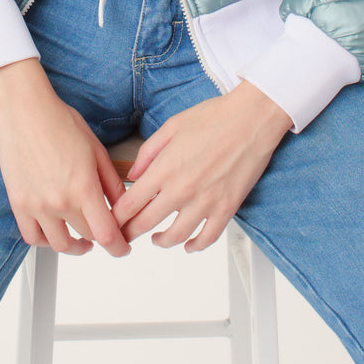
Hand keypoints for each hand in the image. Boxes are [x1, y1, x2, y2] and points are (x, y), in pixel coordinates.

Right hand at [0, 59, 130, 257]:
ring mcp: (37, 205)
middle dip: (101, 239)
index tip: (122, 247)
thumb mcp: (96, 150)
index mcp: (83, 187)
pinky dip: (46, 242)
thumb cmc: (59, 122)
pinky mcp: (19, 204)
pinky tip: (55, 232)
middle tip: (105, 233)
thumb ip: (111, 183)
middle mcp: (60, 201)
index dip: (119, 246)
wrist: (24, 112)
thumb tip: (123, 206)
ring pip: (59, 245)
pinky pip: (32, 237)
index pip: (106, 234)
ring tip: (81, 240)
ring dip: (74, 246)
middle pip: (87, 237)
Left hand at [111, 81, 292, 252]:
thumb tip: (133, 174)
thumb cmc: (215, 117)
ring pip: (175, 237)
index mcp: (165, 168)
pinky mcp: (226, 209)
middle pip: (146, 224)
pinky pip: (207, 238)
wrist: (252, 119)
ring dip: (161, 242)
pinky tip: (189, 244)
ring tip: (157, 239)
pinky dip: (195, 246)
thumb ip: (148, 153)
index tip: (112, 222)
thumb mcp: (171, 126)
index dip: (116, 218)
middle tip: (124, 236)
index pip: (130, 204)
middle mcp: (182, 189)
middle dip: (129, 234)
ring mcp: (205, 202)